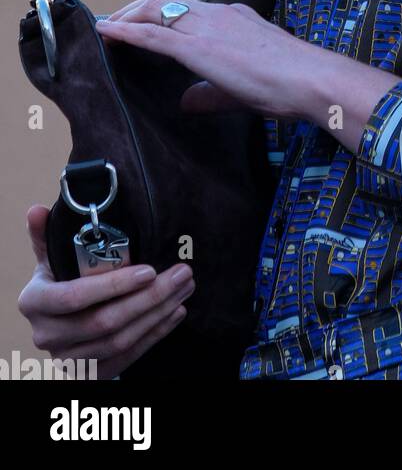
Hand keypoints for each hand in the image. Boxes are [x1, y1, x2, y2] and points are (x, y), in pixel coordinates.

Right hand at [18, 205, 193, 379]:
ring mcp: (68, 358)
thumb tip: (37, 209)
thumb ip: (47, 235)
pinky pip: (128, 356)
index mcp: (35, 302)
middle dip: (149, 297)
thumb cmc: (60, 280)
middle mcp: (47, 335)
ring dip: (158, 314)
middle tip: (182, 274)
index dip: (113, 286)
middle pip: (105, 321)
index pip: (75, 297)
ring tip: (184, 288)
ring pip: (120, 340)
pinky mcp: (90, 373)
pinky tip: (176, 312)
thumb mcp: (51, 258)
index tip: (149, 270)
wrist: (58, 323)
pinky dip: (155, 334)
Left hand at [94, 0, 323, 119]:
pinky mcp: (201, 48)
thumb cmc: (291, 83)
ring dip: (127, 16)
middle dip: (135, 8)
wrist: (310, 79)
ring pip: (156, 9)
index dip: (158, 12)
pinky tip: (108, 33)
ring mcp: (209, 27)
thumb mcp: (245, 85)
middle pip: (165, 0)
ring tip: (107, 29)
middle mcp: (218, 15)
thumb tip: (186, 100)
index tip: (139, 21)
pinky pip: (155, 35)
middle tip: (114, 23)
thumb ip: (212, 91)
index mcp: (233, 19)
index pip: (188, 7)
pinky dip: (127, 31)